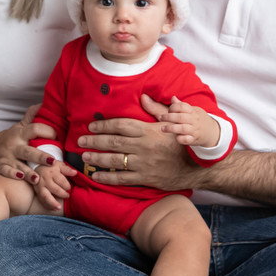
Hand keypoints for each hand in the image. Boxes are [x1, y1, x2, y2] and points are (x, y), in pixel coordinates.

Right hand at [0, 118, 56, 179]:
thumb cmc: (9, 138)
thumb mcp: (19, 126)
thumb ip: (31, 116)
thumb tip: (43, 104)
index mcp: (20, 134)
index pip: (34, 129)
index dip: (47, 131)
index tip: (57, 136)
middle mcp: (14, 146)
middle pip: (28, 151)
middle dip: (40, 156)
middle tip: (53, 161)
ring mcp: (7, 157)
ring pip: (19, 165)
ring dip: (29, 172)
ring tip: (38, 178)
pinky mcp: (0, 167)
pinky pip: (6, 172)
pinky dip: (13, 175)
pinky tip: (21, 178)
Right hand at [25, 160, 75, 210]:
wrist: (35, 169)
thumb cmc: (50, 167)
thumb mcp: (58, 165)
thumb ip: (67, 169)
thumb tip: (75, 173)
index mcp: (52, 172)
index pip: (61, 181)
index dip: (67, 186)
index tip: (69, 188)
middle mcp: (45, 180)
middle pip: (54, 189)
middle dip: (62, 194)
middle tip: (67, 196)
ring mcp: (39, 187)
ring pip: (46, 196)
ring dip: (52, 203)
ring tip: (59, 208)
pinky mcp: (37, 192)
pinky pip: (41, 200)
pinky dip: (47, 206)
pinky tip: (53, 209)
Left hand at [77, 94, 196, 191]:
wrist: (196, 167)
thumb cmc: (180, 143)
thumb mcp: (171, 123)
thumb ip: (156, 110)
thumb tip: (143, 97)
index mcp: (148, 131)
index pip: (121, 125)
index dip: (104, 125)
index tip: (91, 126)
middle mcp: (144, 147)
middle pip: (113, 142)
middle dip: (94, 141)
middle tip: (80, 141)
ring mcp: (143, 164)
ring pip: (115, 160)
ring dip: (97, 158)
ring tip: (84, 156)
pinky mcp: (145, 178)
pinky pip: (122, 179)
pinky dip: (107, 177)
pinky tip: (95, 176)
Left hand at [159, 96, 219, 147]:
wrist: (212, 131)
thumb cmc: (198, 119)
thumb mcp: (192, 110)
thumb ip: (181, 105)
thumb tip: (173, 98)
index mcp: (193, 111)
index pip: (182, 106)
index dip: (173, 107)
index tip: (169, 110)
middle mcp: (194, 120)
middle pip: (180, 117)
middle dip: (168, 117)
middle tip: (160, 118)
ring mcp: (194, 130)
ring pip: (182, 129)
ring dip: (170, 128)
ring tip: (162, 128)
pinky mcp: (194, 139)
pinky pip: (186, 140)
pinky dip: (180, 138)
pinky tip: (175, 137)